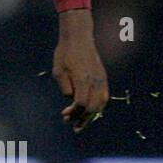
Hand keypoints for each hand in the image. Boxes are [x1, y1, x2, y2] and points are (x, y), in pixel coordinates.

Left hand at [52, 8, 108, 131]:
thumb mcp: (58, 70)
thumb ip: (65, 87)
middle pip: (92, 107)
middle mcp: (94, 80)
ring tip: (81, 122)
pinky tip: (89, 111)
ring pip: (101, 103)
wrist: (79, 38)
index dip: (73, 113)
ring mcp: (101, 79)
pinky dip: (98, 106)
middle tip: (71, 124)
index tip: (64, 115)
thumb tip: (71, 99)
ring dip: (91, 115)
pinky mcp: (103, 77)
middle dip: (82, 118)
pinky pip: (104, 96)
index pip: (81, 103)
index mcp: (82, 79)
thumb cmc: (65, 53)